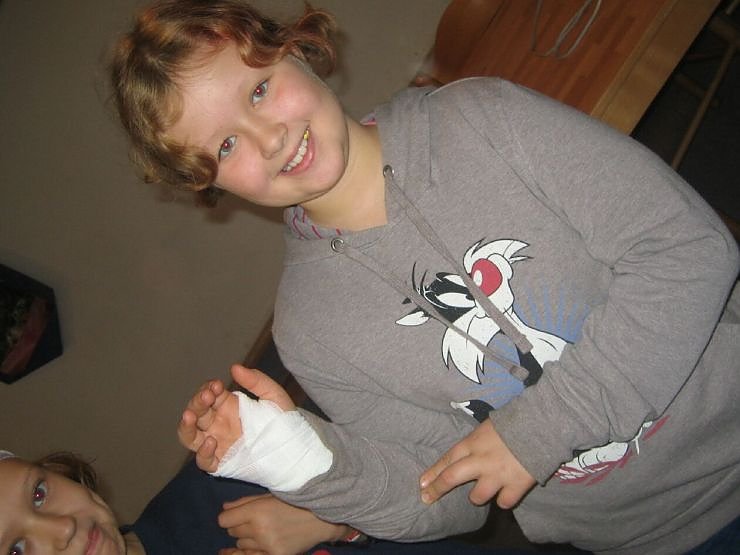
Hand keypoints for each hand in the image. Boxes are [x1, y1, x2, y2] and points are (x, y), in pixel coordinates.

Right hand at [177, 365, 296, 472]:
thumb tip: (234, 367)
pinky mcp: (223, 463)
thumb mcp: (274, 396)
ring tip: (189, 416)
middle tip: (206, 396)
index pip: (208, 394)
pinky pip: (205, 461)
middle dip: (197, 402)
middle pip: (197, 412)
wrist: (296, 450)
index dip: (207, 388)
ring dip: (186, 426)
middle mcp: (219, 424)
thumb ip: (257, 381)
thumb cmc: (284, 421)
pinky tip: (211, 442)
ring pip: (190, 436)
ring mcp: (219, 444)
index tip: (216, 385)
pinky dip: (203, 453)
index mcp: (228, 406)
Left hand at [217, 493, 348, 554]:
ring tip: (262, 531)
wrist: (321, 518)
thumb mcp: (270, 495)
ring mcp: (267, 546)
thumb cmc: (295, 501)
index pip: (224, 520)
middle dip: (239, 527)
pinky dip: (250, 552)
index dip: (228, 517)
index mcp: (257, 511)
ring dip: (247, 540)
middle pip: (233, 533)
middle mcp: (259, 530)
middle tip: (253, 521)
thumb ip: (245, 501)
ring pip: (241, 546)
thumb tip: (224, 509)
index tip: (234, 516)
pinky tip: (239, 552)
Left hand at [419, 418, 535, 508]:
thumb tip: (464, 454)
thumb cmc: (513, 421)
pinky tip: (506, 493)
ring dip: (478, 496)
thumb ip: (475, 443)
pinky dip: (504, 499)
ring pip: (476, 497)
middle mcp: (480, 461)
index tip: (422, 484)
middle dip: (437, 490)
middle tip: (427, 498)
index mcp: (472, 443)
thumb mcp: (486, 428)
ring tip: (483, 490)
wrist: (541, 424)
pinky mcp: (516, 485)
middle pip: (451, 478)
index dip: (432, 473)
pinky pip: (503, 503)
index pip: (446, 459)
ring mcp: (497, 475)